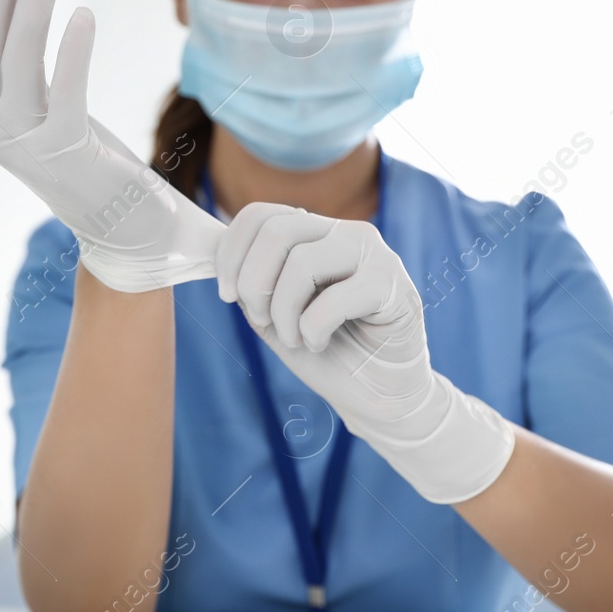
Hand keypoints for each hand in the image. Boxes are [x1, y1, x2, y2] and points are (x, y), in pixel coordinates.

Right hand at [0, 0, 223, 291]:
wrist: (124, 234)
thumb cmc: (92, 163)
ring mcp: (25, 145)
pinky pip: (64, 96)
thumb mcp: (46, 108)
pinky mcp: (66, 156)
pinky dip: (71, 54)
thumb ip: (26, 61)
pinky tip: (85, 15)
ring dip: (28, 5)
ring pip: (16, 62)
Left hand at [215, 202, 514, 503]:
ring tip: (295, 338)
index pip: (260, 215)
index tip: (227, 295)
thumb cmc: (328, 352)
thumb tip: (219, 264)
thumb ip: (252, 284)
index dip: (231, 253)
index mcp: (316, 234)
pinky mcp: (393, 287)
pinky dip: (313, 330)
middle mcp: (346, 233)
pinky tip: (320, 343)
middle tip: (263, 320)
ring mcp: (374, 256)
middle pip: (277, 231)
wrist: (379, 395)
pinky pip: (333, 299)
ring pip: (302, 262)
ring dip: (284, 312)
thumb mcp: (274, 315)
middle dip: (254, 283)